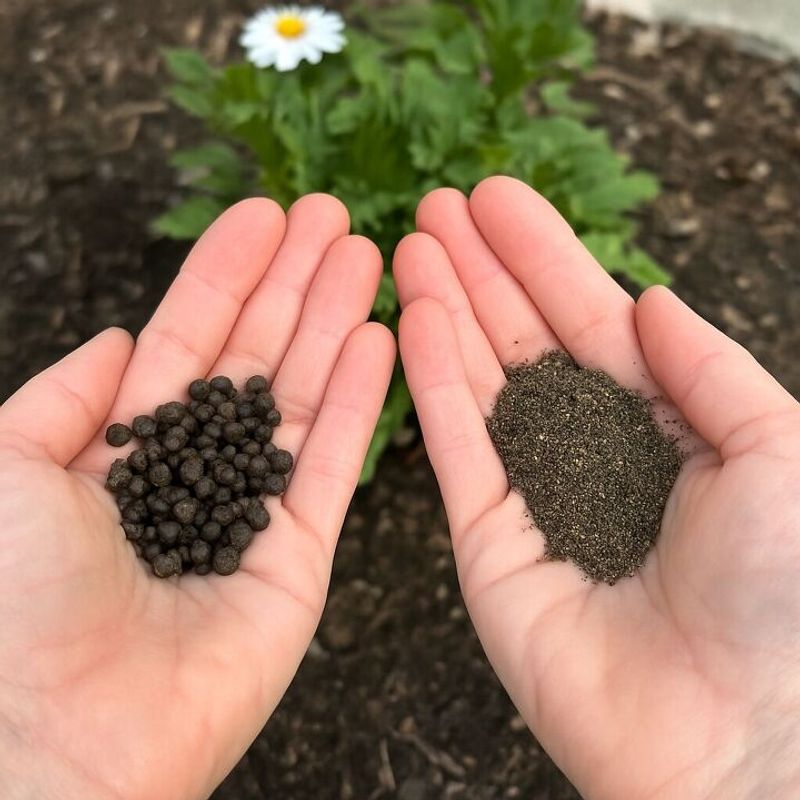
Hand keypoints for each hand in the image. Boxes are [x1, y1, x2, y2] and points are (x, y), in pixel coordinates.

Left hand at [0, 195, 393, 799]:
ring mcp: (252, 513)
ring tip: (367, 256)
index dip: (227, 273)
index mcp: (124, 449)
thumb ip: (63, 398)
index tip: (266, 214)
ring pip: (303, 397)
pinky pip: (334, 464)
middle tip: (335, 217)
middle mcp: (195, 473)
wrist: (58, 739)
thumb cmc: (15, 604)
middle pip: (256, 356)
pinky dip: (359, 402)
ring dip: (335, 323)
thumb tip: (121, 340)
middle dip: (295, 282)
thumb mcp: (8, 467)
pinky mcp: (298, 558)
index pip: (188, 339)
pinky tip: (378, 339)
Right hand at [395, 176, 799, 798]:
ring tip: (410, 244)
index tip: (495, 199)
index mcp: (661, 423)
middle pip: (522, 339)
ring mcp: (533, 493)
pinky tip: (414, 319)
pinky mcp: (488, 540)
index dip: (541, 255)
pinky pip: (455, 446)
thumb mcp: (775, 446)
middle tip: (436, 205)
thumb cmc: (782, 592)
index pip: (589, 319)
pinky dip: (433, 381)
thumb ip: (705, 366)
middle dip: (480, 268)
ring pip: (479, 382)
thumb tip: (648, 298)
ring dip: (445, 309)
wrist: (738, 732)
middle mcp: (590, 449)